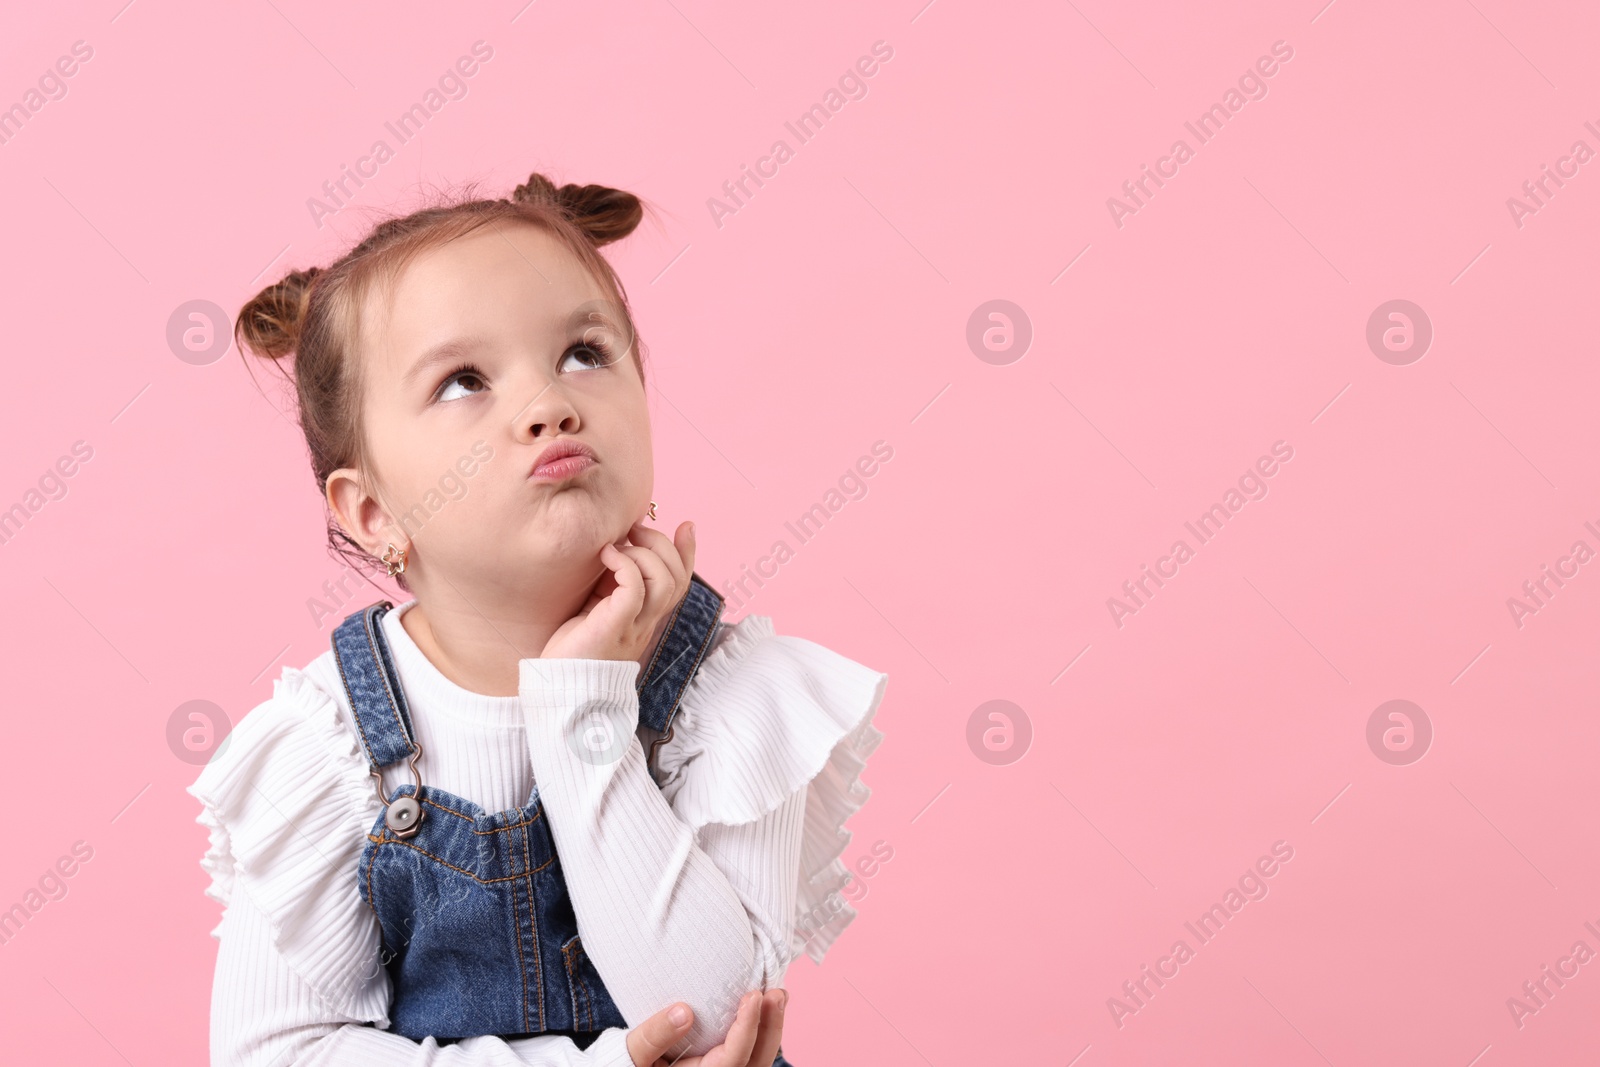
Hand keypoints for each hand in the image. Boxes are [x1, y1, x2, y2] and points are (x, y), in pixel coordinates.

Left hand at [542, 519, 696, 662]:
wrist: (562, 686)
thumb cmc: (574, 648)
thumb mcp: (597, 608)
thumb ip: (612, 585)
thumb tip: (615, 548)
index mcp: (646, 617)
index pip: (681, 583)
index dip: (689, 553)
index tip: (687, 525)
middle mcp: (647, 622)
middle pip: (678, 578)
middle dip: (663, 544)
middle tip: (636, 530)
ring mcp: (635, 626)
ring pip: (664, 581)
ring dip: (644, 553)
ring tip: (618, 545)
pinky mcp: (616, 626)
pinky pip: (636, 588)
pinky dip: (625, 564)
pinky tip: (606, 555)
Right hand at [626, 989, 786, 1066]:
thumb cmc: (627, 1064)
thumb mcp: (633, 1053)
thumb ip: (654, 1036)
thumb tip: (684, 1011)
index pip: (732, 1060)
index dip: (747, 1029)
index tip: (754, 996)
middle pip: (756, 1064)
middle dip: (770, 1028)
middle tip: (776, 993)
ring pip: (758, 1061)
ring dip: (770, 1029)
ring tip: (777, 995)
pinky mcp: (722, 1066)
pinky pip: (750, 1055)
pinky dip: (760, 1031)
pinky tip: (764, 1006)